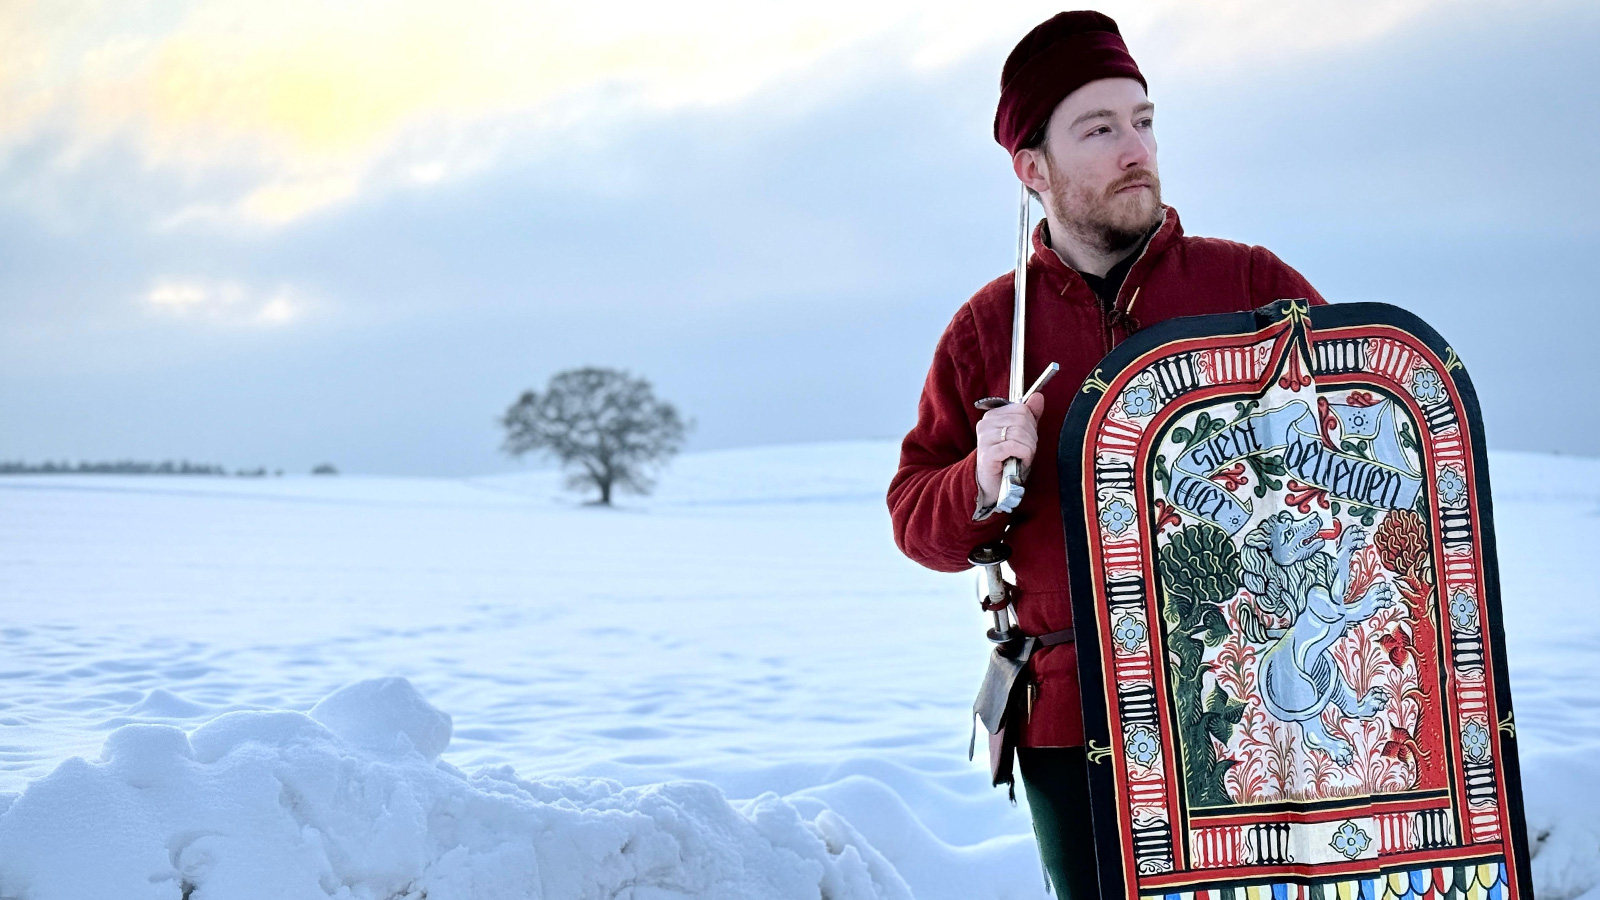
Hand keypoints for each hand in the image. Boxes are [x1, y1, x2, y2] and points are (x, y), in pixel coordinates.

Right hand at [975, 393, 1044, 507]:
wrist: (994, 486)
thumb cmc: (1008, 460)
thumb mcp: (1022, 436)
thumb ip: (1030, 416)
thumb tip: (1038, 397)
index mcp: (992, 416)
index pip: (1022, 409)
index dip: (1031, 426)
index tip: (1026, 440)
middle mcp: (985, 424)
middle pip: (1022, 420)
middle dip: (1031, 438)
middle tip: (1026, 452)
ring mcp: (984, 438)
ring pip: (1019, 433)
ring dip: (1028, 449)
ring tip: (1022, 459)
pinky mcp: (987, 453)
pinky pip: (1014, 446)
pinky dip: (1024, 456)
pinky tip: (1020, 463)